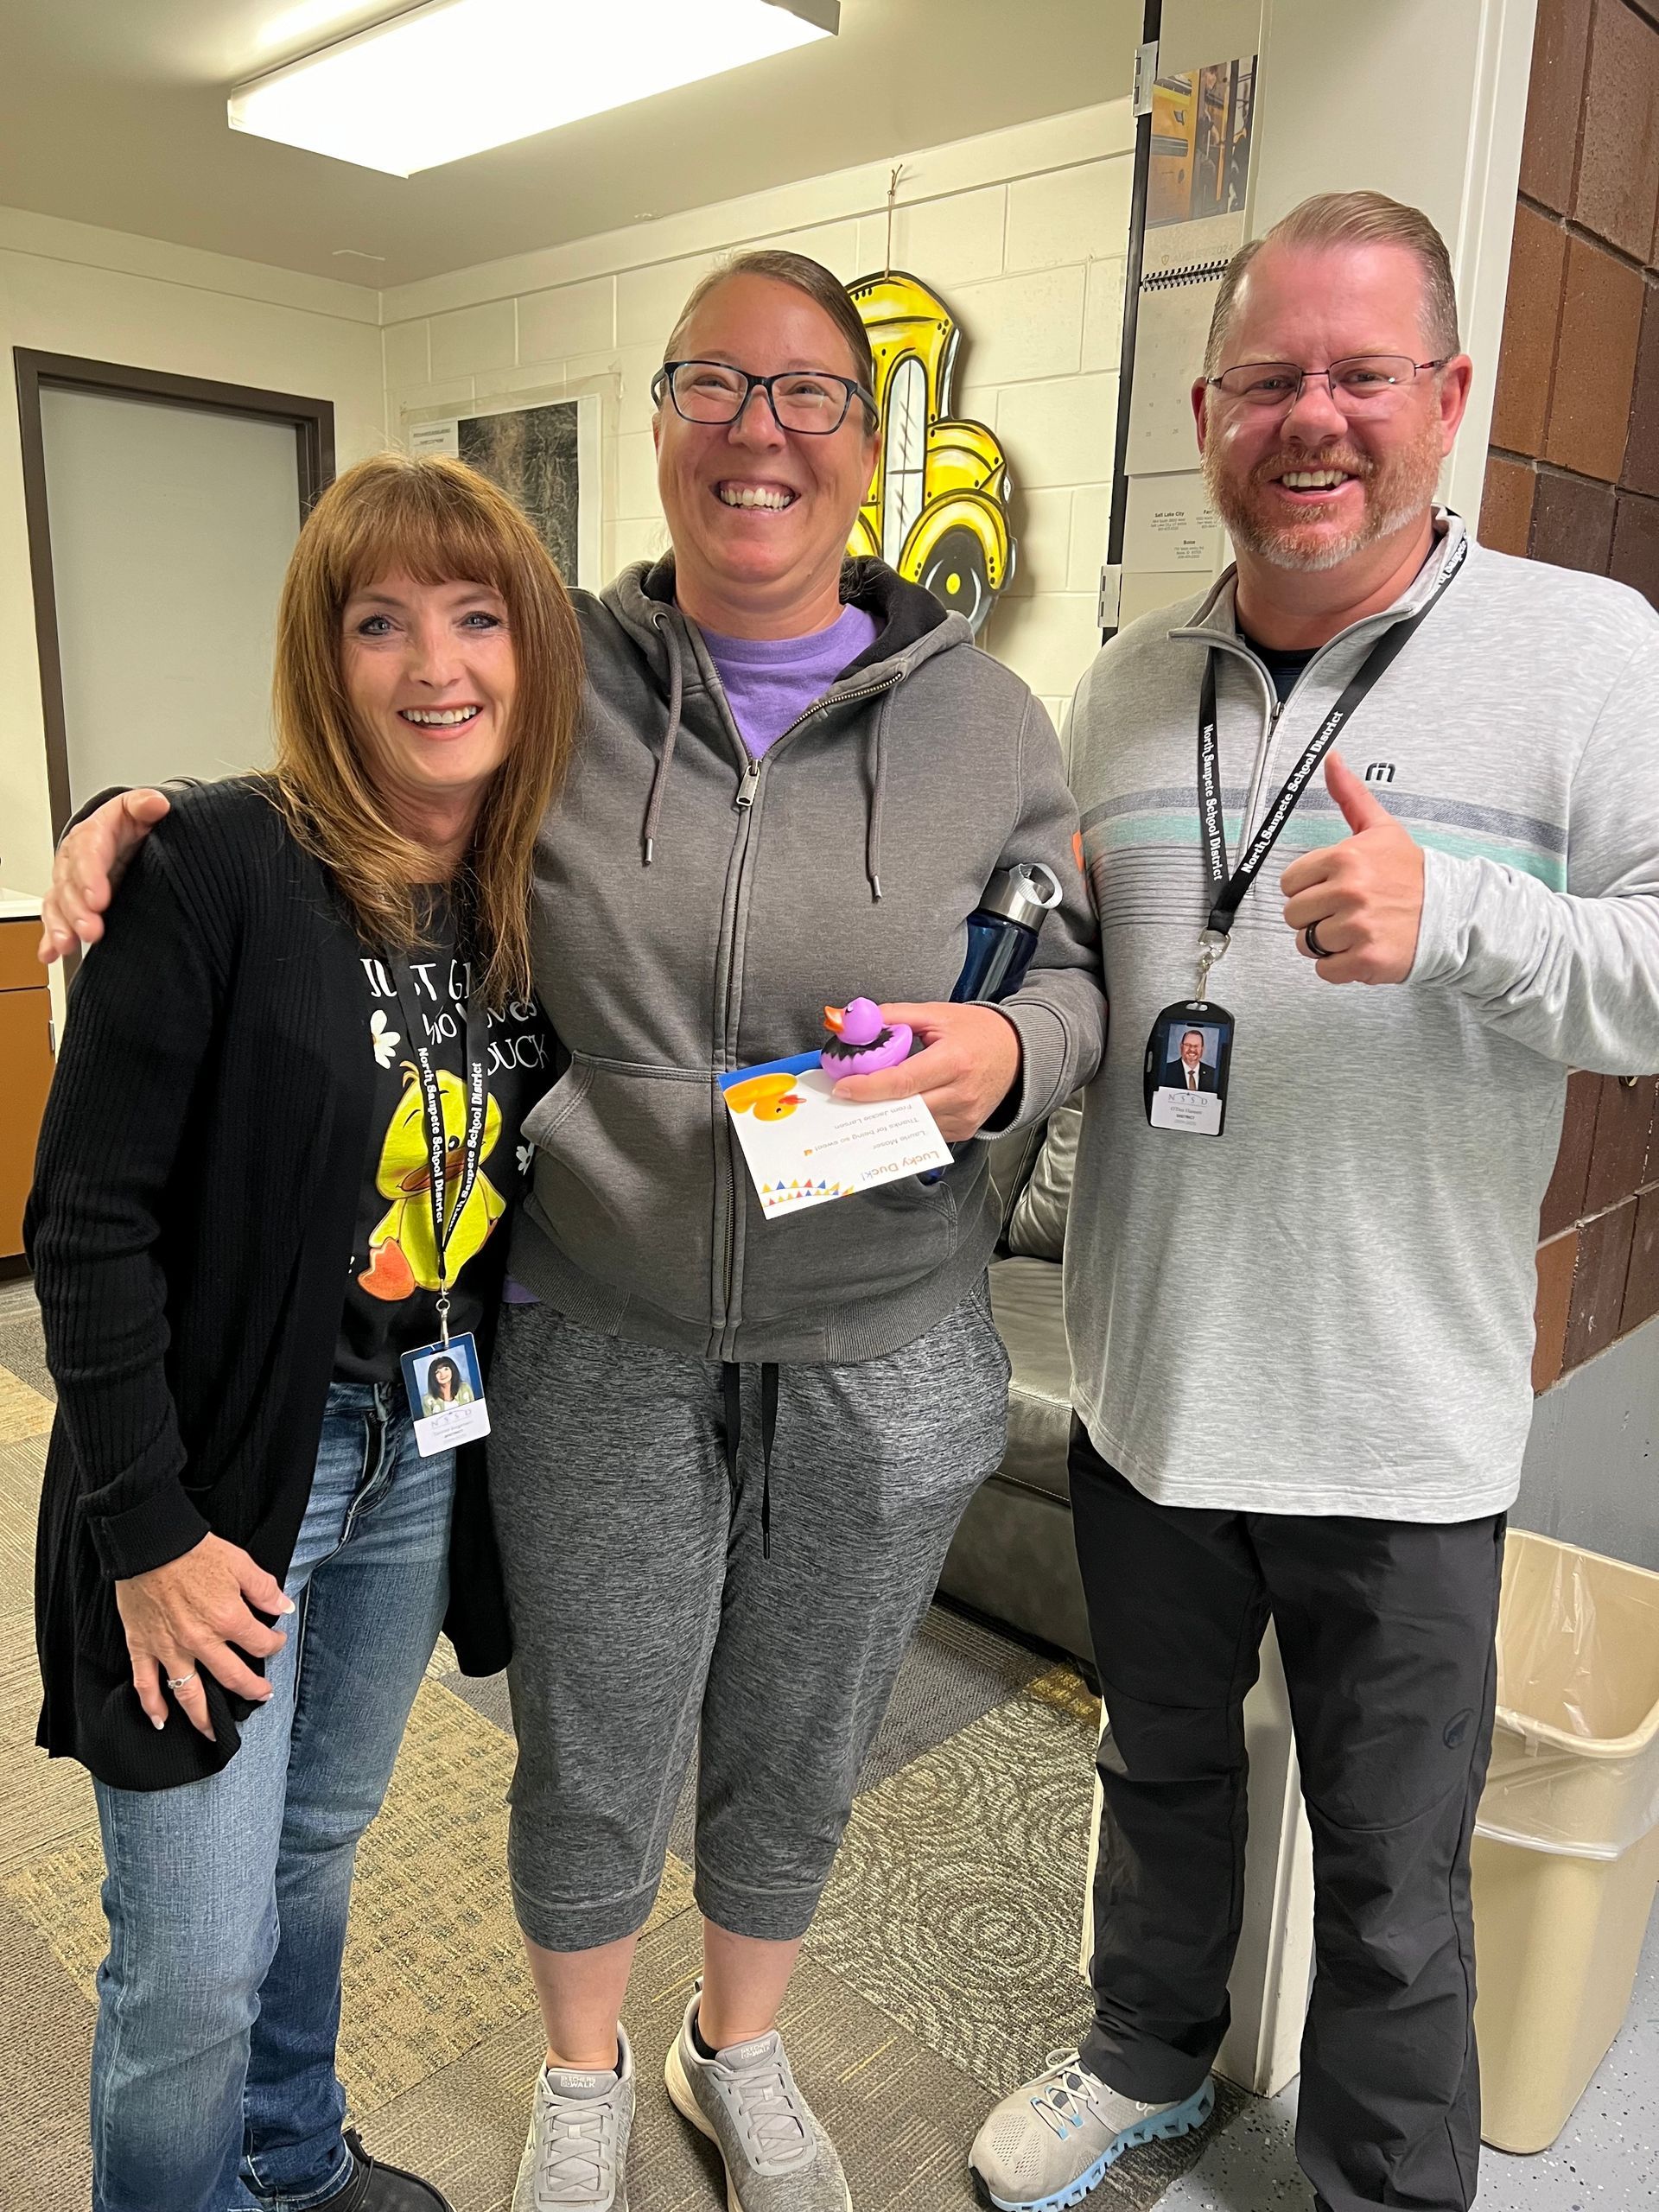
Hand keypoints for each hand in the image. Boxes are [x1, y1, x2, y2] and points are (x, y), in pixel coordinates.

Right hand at [38, 788, 170, 963]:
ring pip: (59, 904)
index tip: (99, 898)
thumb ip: (145, 805)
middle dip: (78, 910)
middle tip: (91, 929)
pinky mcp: (72, 901)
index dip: (91, 876)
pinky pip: (56, 918)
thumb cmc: (131, 824)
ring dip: (61, 926)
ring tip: (68, 944)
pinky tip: (51, 952)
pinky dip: (52, 937)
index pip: (88, 854)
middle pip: (70, 885)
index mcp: (93, 835)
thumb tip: (157, 803)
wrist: (127, 834)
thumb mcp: (139, 809)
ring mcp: (72, 882)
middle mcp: (77, 860)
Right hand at [116, 1532, 293, 1739]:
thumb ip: (264, 1590)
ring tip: (215, 1732)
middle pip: (232, 1677)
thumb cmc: (194, 1550)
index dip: (274, 1645)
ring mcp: (170, 1649)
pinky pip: (146, 1685)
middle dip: (251, 1689)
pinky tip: (161, 1721)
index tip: (277, 1642)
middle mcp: (201, 1641)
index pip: (260, 1644)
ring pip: (189, 1694)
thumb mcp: (240, 1563)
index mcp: (228, 1619)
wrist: (150, 1544)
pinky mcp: (143, 1647)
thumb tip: (284, 1608)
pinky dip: (152, 1706)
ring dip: (204, 1718)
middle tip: (261, 1694)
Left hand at [831, 1001, 1021, 1141]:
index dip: (869, 1087)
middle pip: (903, 1109)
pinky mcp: (964, 1130)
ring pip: (911, 1124)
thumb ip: (893, 1016)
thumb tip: (853, 1020)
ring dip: (888, 1112)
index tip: (843, 1088)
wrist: (1017, 1053)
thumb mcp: (935, 1014)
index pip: (903, 1082)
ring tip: (873, 1096)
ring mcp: (964, 1117)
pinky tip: (902, 1104)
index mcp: (954, 1061)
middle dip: (871, 1104)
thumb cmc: (977, 1032)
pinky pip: (925, 1130)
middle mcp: (961, 1094)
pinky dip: (908, 1119)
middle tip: (848, 1096)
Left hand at [1280, 754, 1423, 984]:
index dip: (1309, 888)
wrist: (1454, 914)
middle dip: (1315, 916)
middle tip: (1346, 910)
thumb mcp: (1381, 829)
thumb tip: (1332, 759)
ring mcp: (1357, 927)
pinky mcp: (1365, 959)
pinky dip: (1340, 966)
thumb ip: (1350, 794)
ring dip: (1327, 942)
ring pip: (1307, 943)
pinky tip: (1361, 949)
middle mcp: (1349, 891)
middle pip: (1293, 914)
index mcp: (1345, 858)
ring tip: (1356, 929)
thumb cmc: (1414, 875)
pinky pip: (1325, 969)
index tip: (1333, 888)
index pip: (1290, 882)